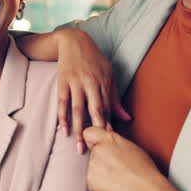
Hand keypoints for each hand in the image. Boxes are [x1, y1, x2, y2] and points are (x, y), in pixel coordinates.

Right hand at [55, 29, 129, 150]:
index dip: (109, 125)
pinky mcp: (62, 82)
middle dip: (96, 130)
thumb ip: (116, 99)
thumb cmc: (94, 60)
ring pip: (78, 109)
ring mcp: (76, 82)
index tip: (111, 142)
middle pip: (95, 110)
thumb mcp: (109, 75)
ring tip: (79, 146)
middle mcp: (91, 82)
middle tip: (96, 150)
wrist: (73, 41)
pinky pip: (62, 103)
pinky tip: (64, 131)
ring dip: (79, 129)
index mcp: (104, 82)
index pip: (108, 108)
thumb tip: (128, 118)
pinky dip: (63, 117)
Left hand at [81, 127, 168, 190]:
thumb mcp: (130, 146)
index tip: (99, 145)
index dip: (94, 140)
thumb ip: (113, 139)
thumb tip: (105, 131)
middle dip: (100, 157)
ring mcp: (93, 167)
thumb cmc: (143, 169)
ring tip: (117, 176)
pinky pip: (92, 181)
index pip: (89, 133)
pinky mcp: (90, 182)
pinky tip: (114, 184)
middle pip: (92, 151)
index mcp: (108, 139)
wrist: (145, 190)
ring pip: (92, 167)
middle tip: (116, 166)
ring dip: (101, 171)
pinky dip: (100, 184)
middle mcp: (98, 151)